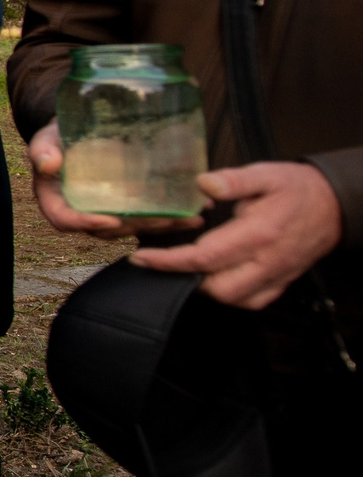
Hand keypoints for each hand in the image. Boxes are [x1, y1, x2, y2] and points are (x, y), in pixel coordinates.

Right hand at [27, 122, 200, 238]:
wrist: (78, 132)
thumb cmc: (59, 135)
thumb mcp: (46, 138)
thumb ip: (43, 149)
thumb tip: (48, 163)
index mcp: (55, 200)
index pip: (65, 220)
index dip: (87, 224)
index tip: (110, 220)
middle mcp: (81, 212)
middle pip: (106, 230)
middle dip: (137, 228)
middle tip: (163, 221)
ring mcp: (106, 211)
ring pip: (131, 226)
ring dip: (161, 226)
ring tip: (189, 217)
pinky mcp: (126, 205)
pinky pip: (146, 216)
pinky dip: (172, 216)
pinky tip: (196, 210)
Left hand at [134, 161, 342, 308]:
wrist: (335, 205)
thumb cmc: (297, 188)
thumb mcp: (265, 174)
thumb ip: (233, 180)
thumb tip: (202, 183)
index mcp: (258, 234)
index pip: (205, 257)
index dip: (169, 261)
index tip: (142, 258)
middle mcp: (266, 261)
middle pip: (217, 287)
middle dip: (184, 278)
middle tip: (161, 261)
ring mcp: (275, 275)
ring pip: (234, 299)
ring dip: (206, 287)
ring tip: (186, 266)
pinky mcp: (281, 282)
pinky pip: (252, 301)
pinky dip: (230, 295)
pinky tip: (216, 276)